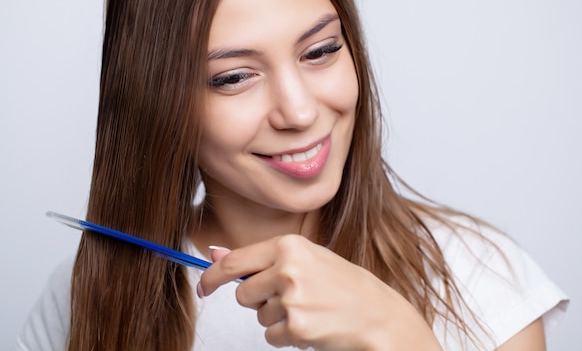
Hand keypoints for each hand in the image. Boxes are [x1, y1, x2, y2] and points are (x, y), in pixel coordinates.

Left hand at [199, 234, 442, 350]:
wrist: (379, 315)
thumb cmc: (344, 285)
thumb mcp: (307, 259)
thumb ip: (262, 258)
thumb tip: (215, 254)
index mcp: (290, 246)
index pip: (235, 261)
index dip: (212, 276)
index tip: (203, 286)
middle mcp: (288, 269)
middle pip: (242, 293)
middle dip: (256, 300)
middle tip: (287, 298)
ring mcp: (292, 300)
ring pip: (258, 316)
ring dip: (277, 318)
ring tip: (309, 309)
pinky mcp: (297, 329)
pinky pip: (271, 336)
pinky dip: (287, 335)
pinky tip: (312, 325)